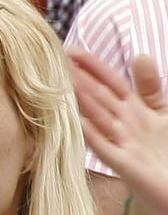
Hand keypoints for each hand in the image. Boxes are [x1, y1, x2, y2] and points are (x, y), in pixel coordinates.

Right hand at [71, 49, 167, 214]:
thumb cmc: (164, 151)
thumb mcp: (162, 112)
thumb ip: (149, 86)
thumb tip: (141, 55)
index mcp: (134, 109)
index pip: (112, 82)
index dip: (95, 66)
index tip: (73, 50)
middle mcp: (123, 123)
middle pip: (100, 96)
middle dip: (81, 78)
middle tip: (58, 61)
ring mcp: (121, 143)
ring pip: (98, 117)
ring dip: (82, 100)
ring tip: (63, 82)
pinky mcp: (123, 164)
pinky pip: (102, 145)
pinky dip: (89, 133)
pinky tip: (76, 120)